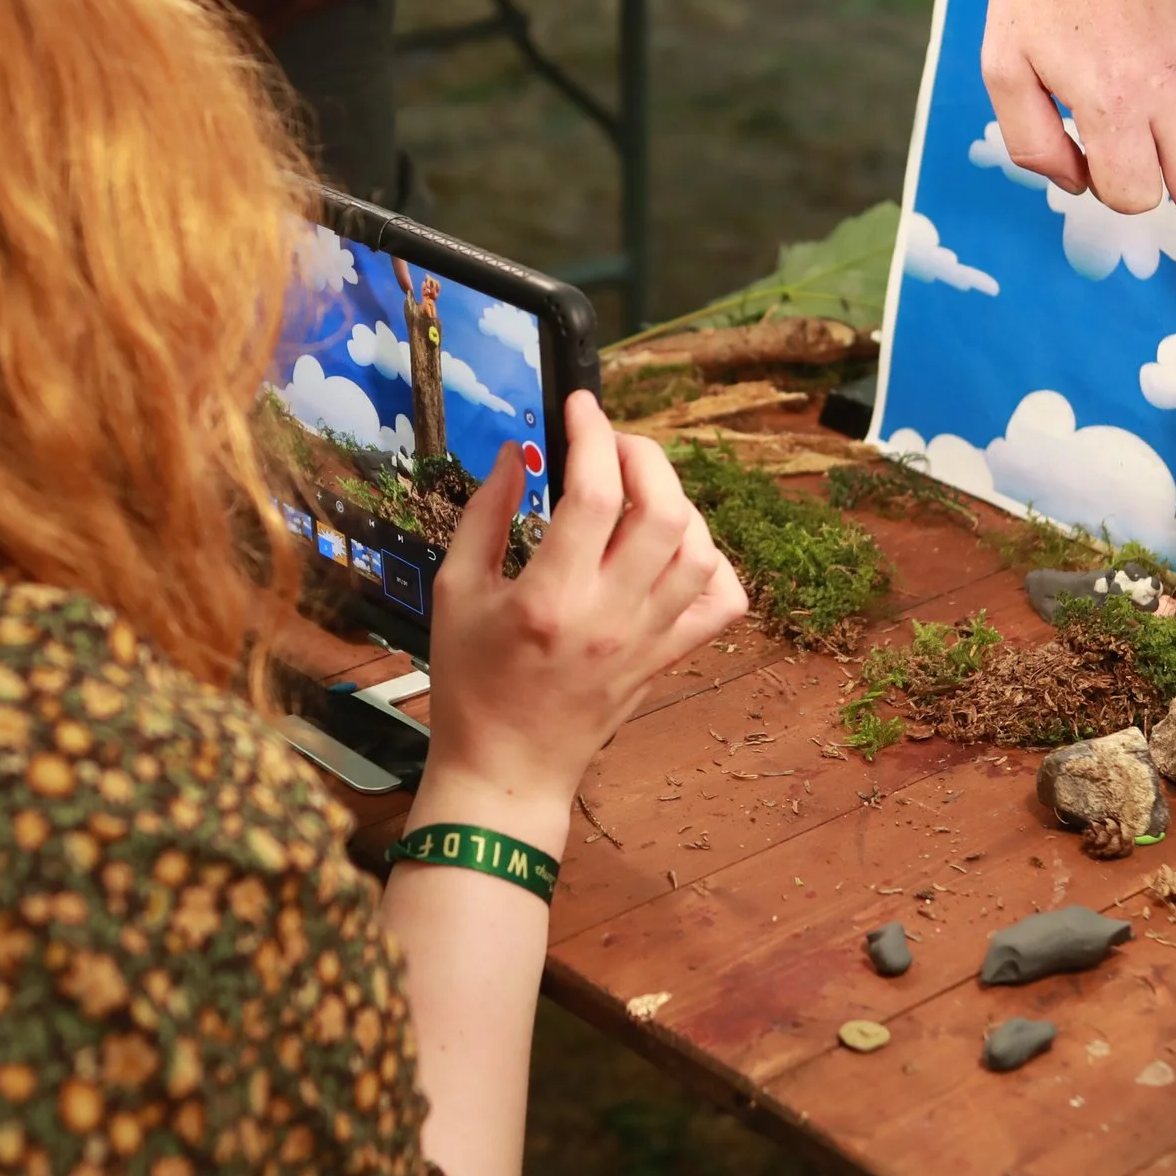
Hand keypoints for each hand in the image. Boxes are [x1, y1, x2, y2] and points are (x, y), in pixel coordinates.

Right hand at [418, 392, 747, 847]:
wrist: (507, 768)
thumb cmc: (470, 684)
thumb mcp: (454, 592)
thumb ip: (485, 515)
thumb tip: (518, 452)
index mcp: (551, 599)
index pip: (596, 494)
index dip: (593, 434)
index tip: (580, 406)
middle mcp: (611, 617)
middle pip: (665, 510)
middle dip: (644, 455)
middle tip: (610, 443)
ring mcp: (648, 640)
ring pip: (700, 550)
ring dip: (677, 502)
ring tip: (638, 491)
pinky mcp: (668, 659)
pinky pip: (722, 603)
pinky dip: (713, 563)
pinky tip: (675, 548)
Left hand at [981, 0, 1175, 314]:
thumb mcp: (1003, 70)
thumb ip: (1033, 144)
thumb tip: (1078, 181)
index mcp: (1116, 103)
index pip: (1129, 193)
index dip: (1103, 189)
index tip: (1093, 183)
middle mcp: (1171, 88)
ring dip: (1156, 130)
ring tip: (1108, 69)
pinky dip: (1164, 87)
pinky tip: (1131, 44)